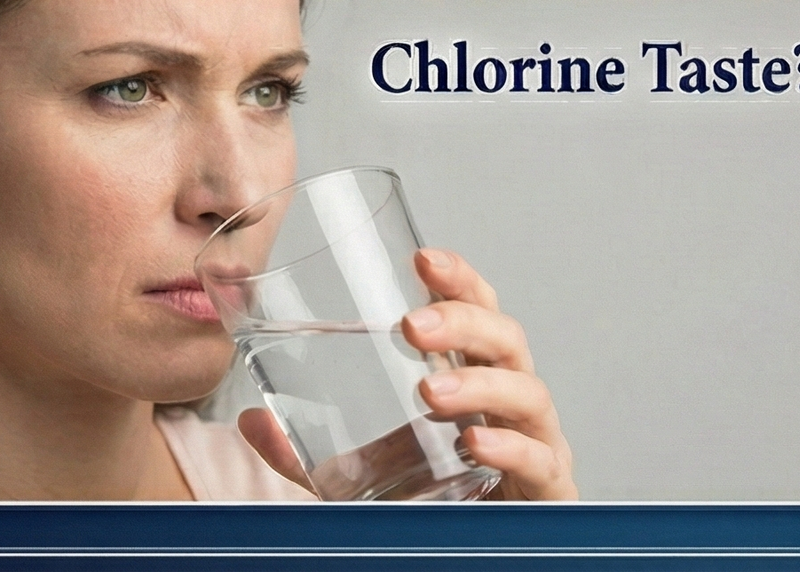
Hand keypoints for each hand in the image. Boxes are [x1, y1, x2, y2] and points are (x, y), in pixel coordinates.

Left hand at [238, 248, 574, 500]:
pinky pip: (540, 461)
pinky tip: (475, 442)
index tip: (421, 258)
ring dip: (479, 386)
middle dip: (464, 324)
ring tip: (429, 390)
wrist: (472, 558)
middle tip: (412, 326)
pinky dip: (510, 448)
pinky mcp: (548, 492)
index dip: (458, 281)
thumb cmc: (432, 505)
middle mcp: (510, 403)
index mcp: (475, 380)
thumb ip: (309, 452)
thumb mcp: (362, 474)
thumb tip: (250, 420)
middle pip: (507, 341)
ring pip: (528, 394)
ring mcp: (537, 443)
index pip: (477, 313)